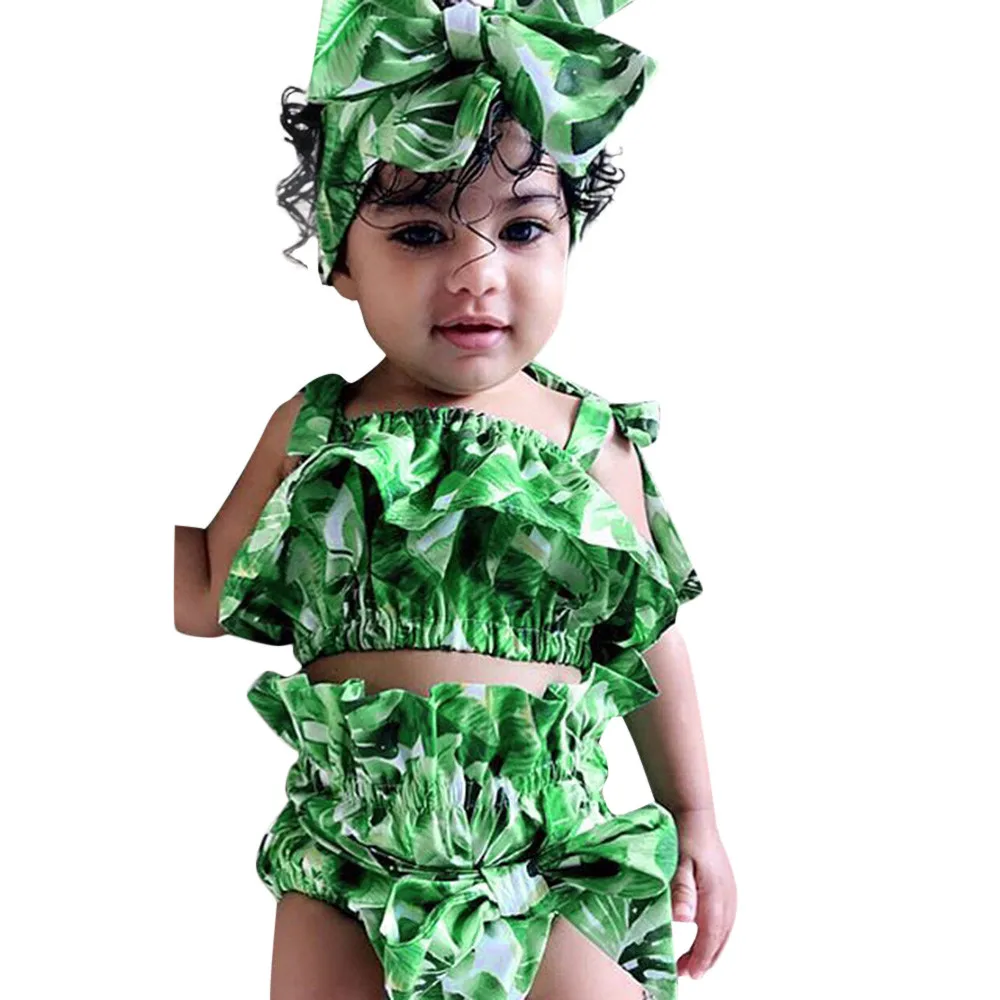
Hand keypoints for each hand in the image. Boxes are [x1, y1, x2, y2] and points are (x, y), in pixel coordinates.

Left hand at [670, 808, 736, 979]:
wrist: (693, 814)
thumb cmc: (683, 835)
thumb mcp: (677, 862)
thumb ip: (681, 890)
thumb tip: (684, 920)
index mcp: (716, 893)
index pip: (710, 935)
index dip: (700, 957)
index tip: (688, 973)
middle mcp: (728, 895)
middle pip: (720, 937)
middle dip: (706, 959)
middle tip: (687, 973)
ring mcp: (729, 890)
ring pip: (724, 930)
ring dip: (712, 948)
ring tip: (695, 963)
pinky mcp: (725, 886)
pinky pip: (725, 919)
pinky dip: (716, 934)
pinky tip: (705, 937)